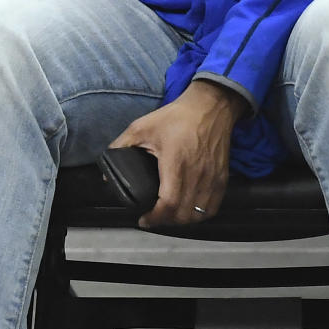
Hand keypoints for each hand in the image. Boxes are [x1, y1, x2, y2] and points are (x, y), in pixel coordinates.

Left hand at [108, 79, 247, 227]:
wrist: (210, 106)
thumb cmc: (176, 116)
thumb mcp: (142, 126)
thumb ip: (121, 146)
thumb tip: (105, 171)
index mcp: (175, 162)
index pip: (168, 203)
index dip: (155, 218)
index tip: (143, 219)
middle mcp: (196, 173)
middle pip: (183, 214)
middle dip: (165, 222)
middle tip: (153, 218)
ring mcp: (212, 177)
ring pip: (198, 214)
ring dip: (182, 220)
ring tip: (169, 216)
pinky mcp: (222, 177)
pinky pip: (212, 207)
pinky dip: (200, 215)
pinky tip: (189, 211)